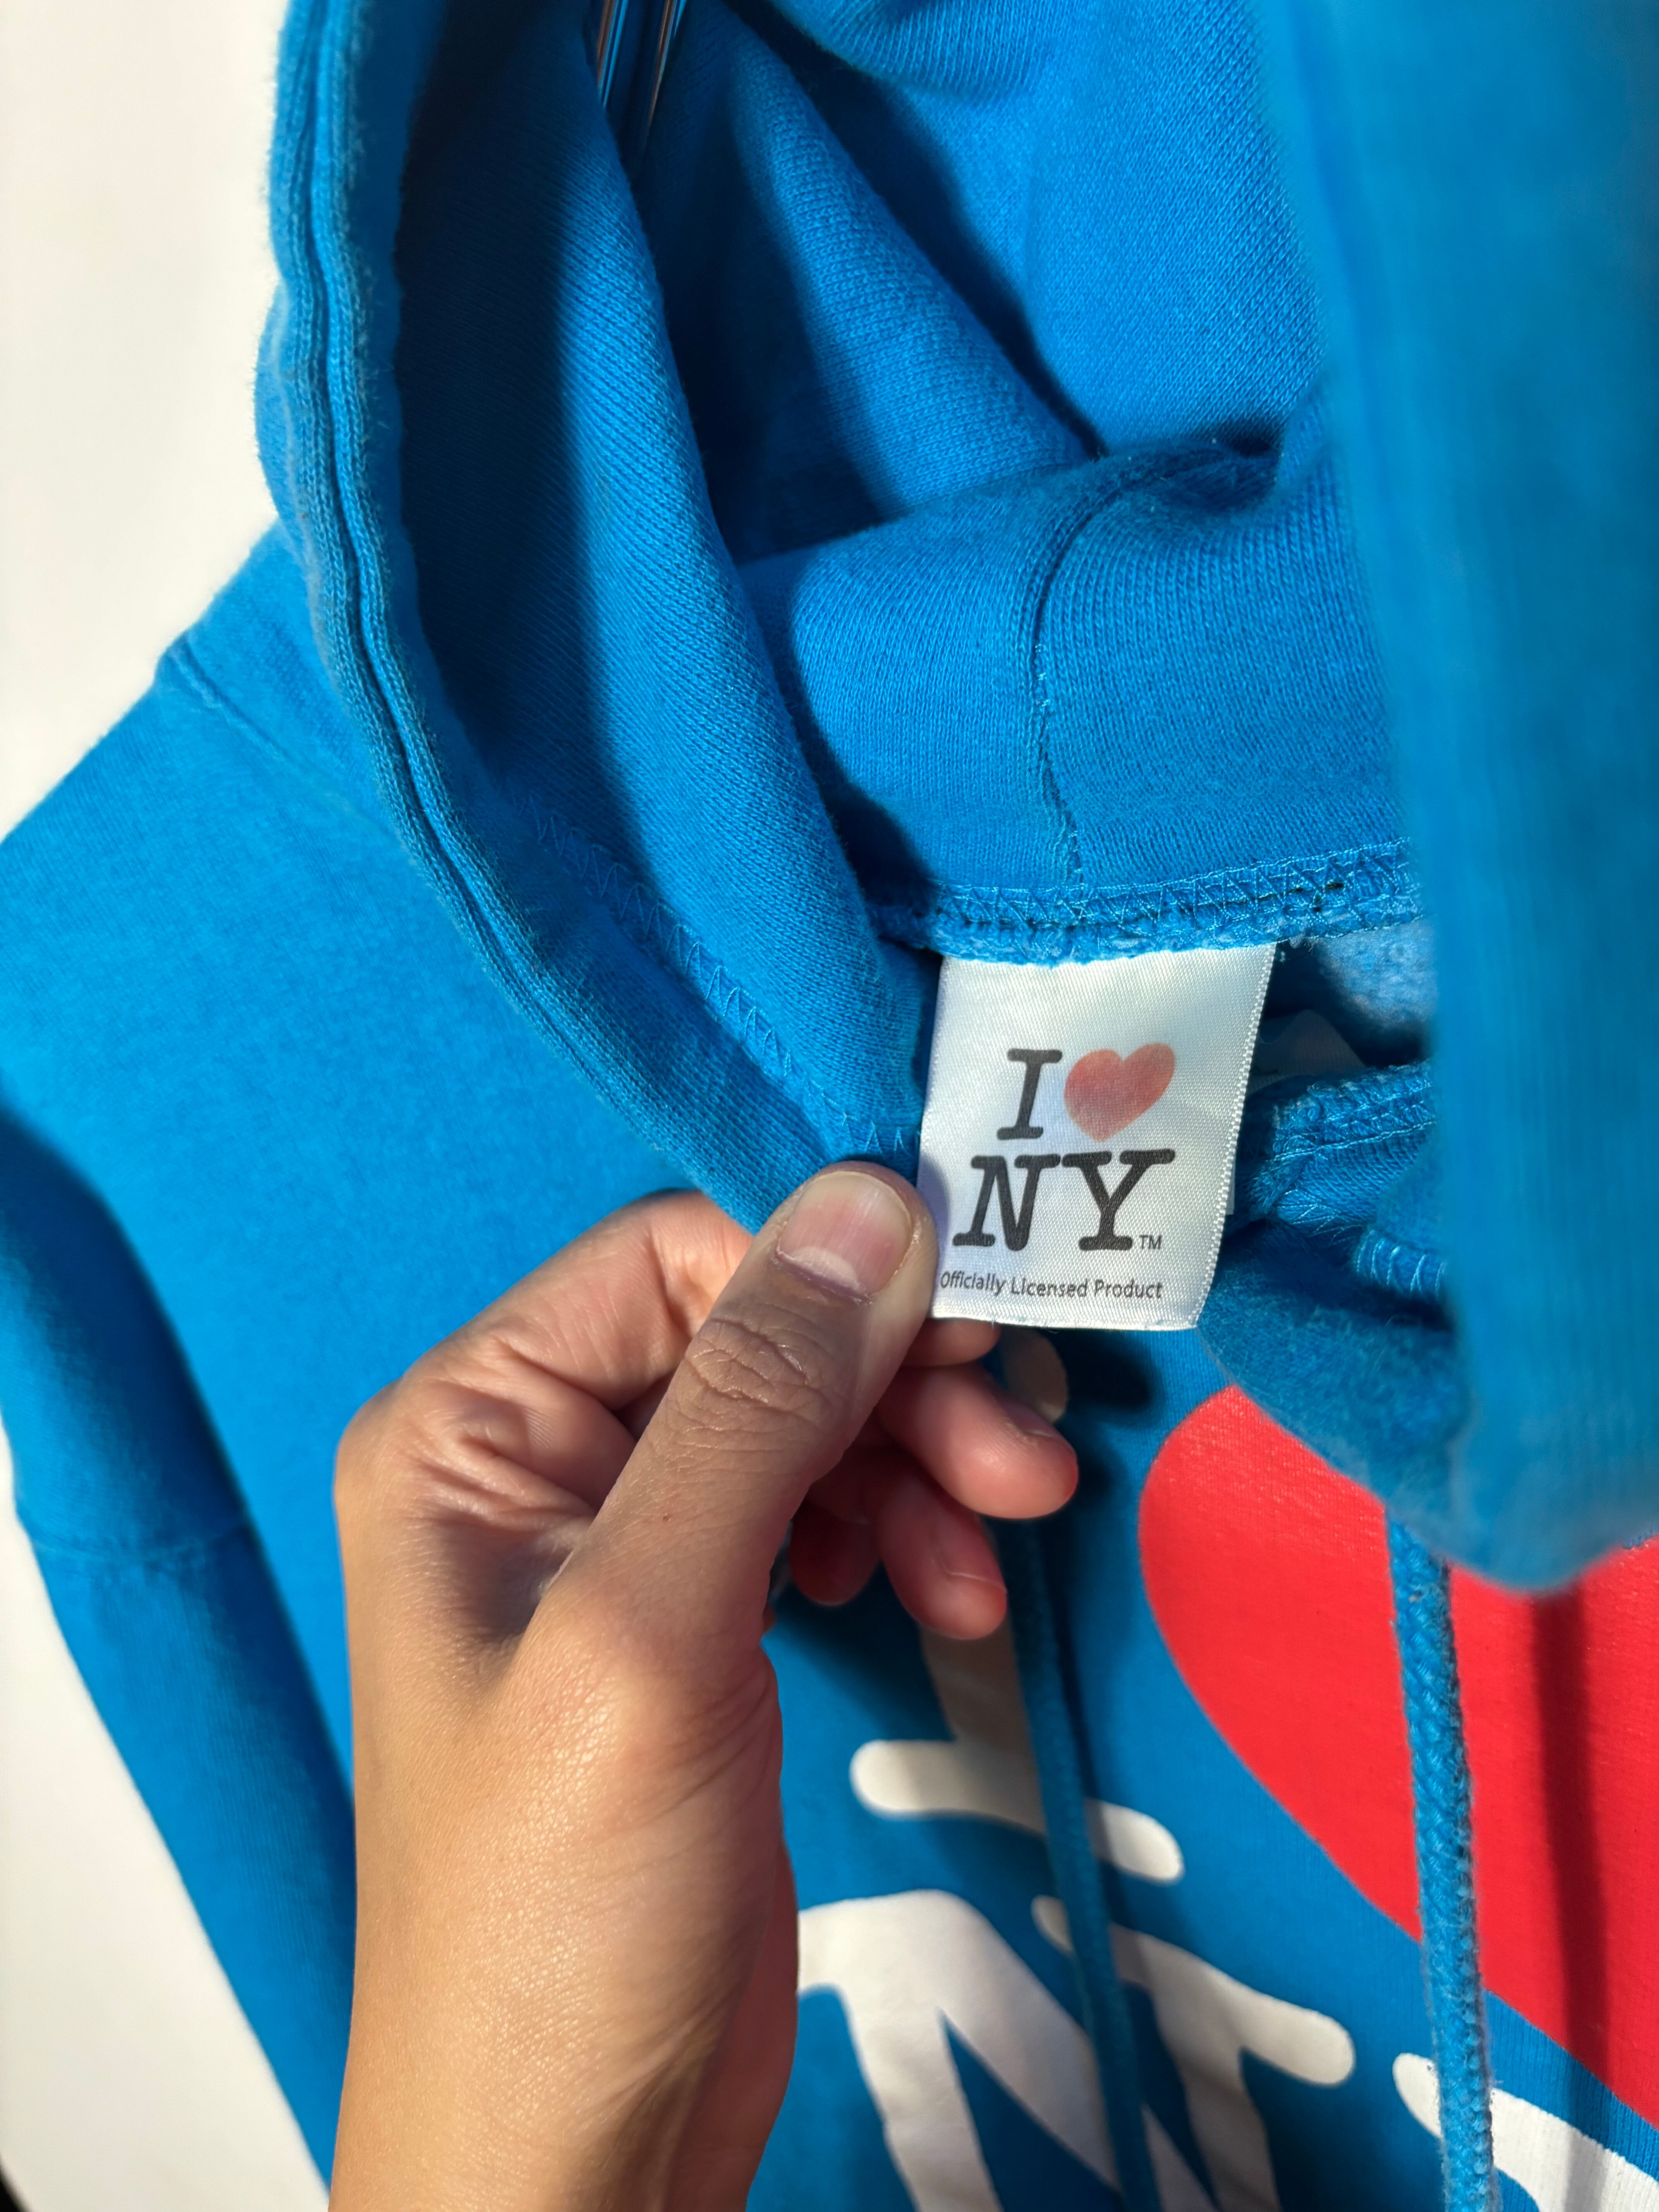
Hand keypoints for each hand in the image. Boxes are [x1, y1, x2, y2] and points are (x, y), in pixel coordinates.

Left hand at [328, 1164, 1075, 2211]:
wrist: (573, 2146)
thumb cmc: (560, 1907)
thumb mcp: (650, 1629)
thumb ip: (755, 1403)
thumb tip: (870, 1200)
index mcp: (470, 1428)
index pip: (675, 1262)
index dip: (832, 1280)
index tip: (974, 1334)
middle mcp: (536, 1461)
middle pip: (753, 1337)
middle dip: (896, 1387)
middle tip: (1022, 1457)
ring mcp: (622, 1540)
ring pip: (806, 1419)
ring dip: (917, 1462)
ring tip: (994, 1546)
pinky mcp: (699, 1616)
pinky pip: (821, 1508)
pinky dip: (898, 1530)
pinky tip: (940, 1597)